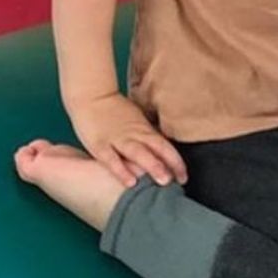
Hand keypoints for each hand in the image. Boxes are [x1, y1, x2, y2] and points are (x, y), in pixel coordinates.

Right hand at [69, 93, 187, 187]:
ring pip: (138, 153)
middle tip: (181, 180)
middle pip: (156, 149)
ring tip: (164, 181)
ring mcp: (117, 139)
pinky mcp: (99, 145)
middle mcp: (134, 135)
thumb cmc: (116, 110)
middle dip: (170, 165)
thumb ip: (147, 135)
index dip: (176, 161)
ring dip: (152, 166)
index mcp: (144, 130)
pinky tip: (130, 182)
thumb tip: (161, 150)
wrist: (93, 95)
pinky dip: (121, 171)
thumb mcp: (137, 121)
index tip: (184, 177)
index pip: (165, 146)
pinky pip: (111, 160)